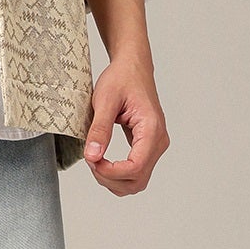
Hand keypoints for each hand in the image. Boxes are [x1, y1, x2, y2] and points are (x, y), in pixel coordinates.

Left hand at [82, 51, 168, 194]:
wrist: (132, 67)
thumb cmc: (121, 79)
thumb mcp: (104, 100)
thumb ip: (99, 129)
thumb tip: (92, 156)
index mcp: (151, 129)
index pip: (136, 167)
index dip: (111, 172)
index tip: (92, 160)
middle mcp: (158, 141)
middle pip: (138, 180)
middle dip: (110, 178)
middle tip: (91, 161)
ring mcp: (155, 145)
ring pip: (137, 181)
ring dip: (113, 180)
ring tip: (95, 161)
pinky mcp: (148, 147)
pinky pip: (136, 172)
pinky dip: (117, 174)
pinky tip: (102, 161)